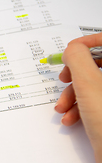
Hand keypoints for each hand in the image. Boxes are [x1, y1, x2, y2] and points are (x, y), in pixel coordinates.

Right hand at [55, 33, 101, 162]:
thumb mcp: (88, 83)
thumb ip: (77, 59)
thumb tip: (72, 50)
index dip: (88, 43)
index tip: (72, 51)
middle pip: (98, 63)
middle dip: (75, 73)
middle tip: (65, 78)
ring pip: (92, 83)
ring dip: (72, 95)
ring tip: (63, 107)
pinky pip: (94, 100)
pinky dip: (79, 107)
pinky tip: (71, 118)